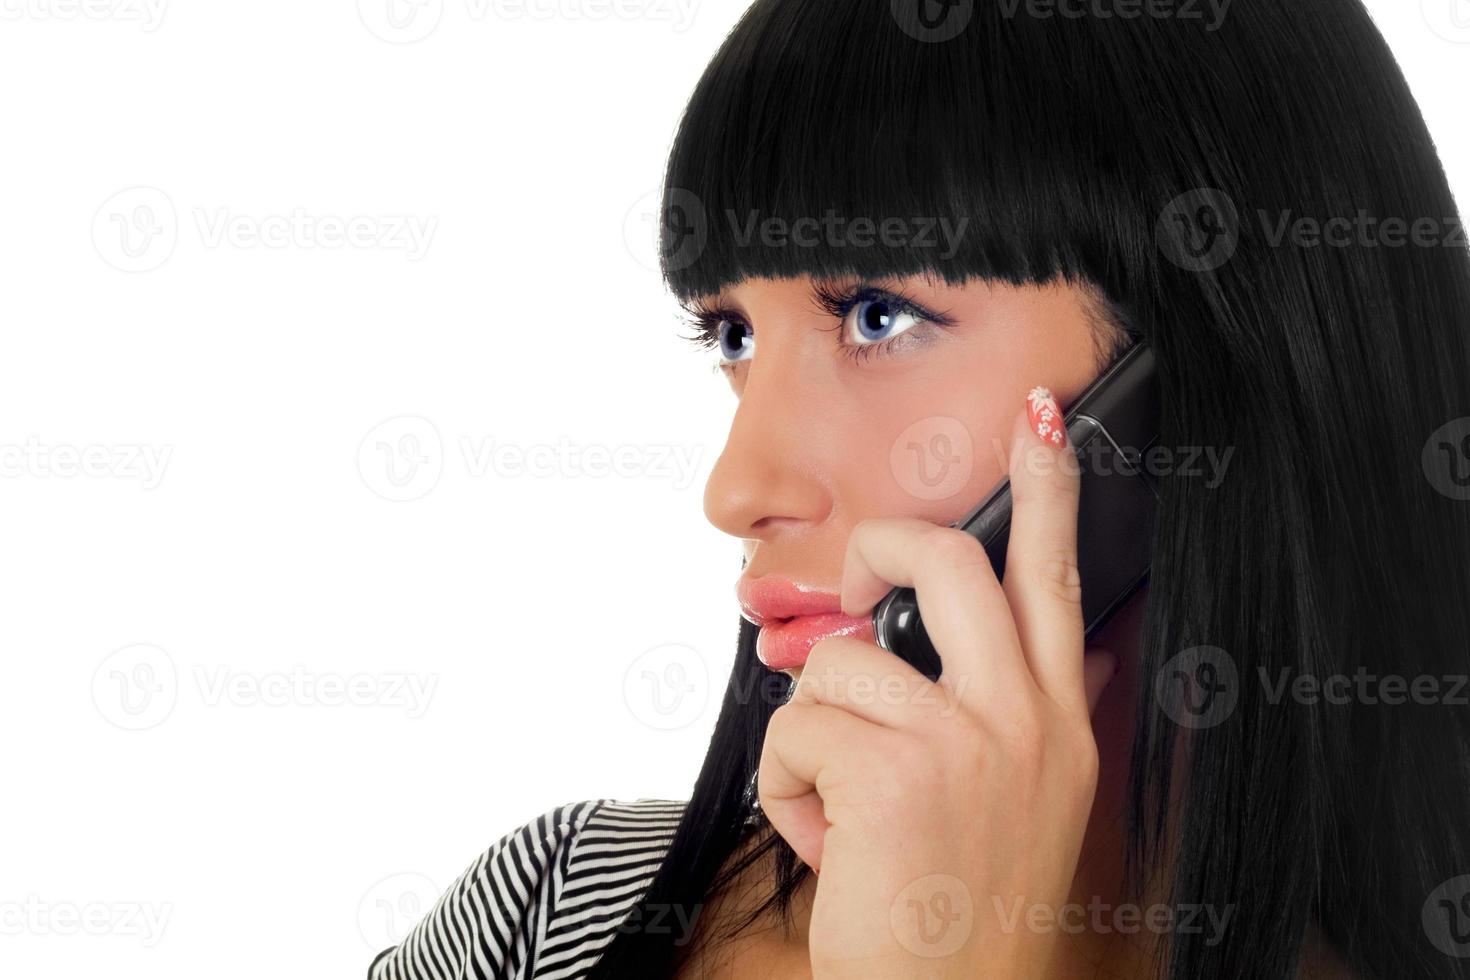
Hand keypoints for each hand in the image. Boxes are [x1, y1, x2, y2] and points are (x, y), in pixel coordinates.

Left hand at [756, 390, 1118, 978]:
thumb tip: (1025, 650)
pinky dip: (787, 784)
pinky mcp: (895, 771)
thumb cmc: (961, 901)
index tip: (1043, 419)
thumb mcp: (1027, 802)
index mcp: (1056, 720)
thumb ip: (1025, 714)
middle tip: (858, 581)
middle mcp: (1025, 717)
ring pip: (841, 658)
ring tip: (839, 799)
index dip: (1052, 487)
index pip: (1057, 577)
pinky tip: (825, 836)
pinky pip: (796, 726)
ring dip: (814, 731)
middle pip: (950, 559)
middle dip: (883, 547)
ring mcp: (965, 740)